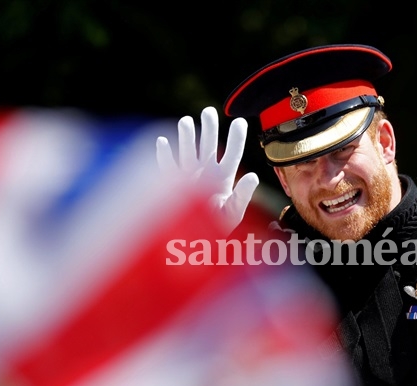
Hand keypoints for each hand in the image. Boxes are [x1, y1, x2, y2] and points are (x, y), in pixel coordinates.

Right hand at [156, 106, 258, 235]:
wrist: (197, 242)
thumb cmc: (218, 229)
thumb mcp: (234, 212)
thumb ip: (243, 194)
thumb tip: (254, 176)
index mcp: (224, 178)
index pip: (232, 153)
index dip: (236, 138)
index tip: (240, 121)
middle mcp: (206, 174)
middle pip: (208, 146)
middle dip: (208, 128)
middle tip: (209, 111)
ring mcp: (189, 178)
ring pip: (188, 152)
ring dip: (187, 137)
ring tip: (186, 121)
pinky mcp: (173, 185)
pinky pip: (167, 167)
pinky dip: (164, 155)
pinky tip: (162, 142)